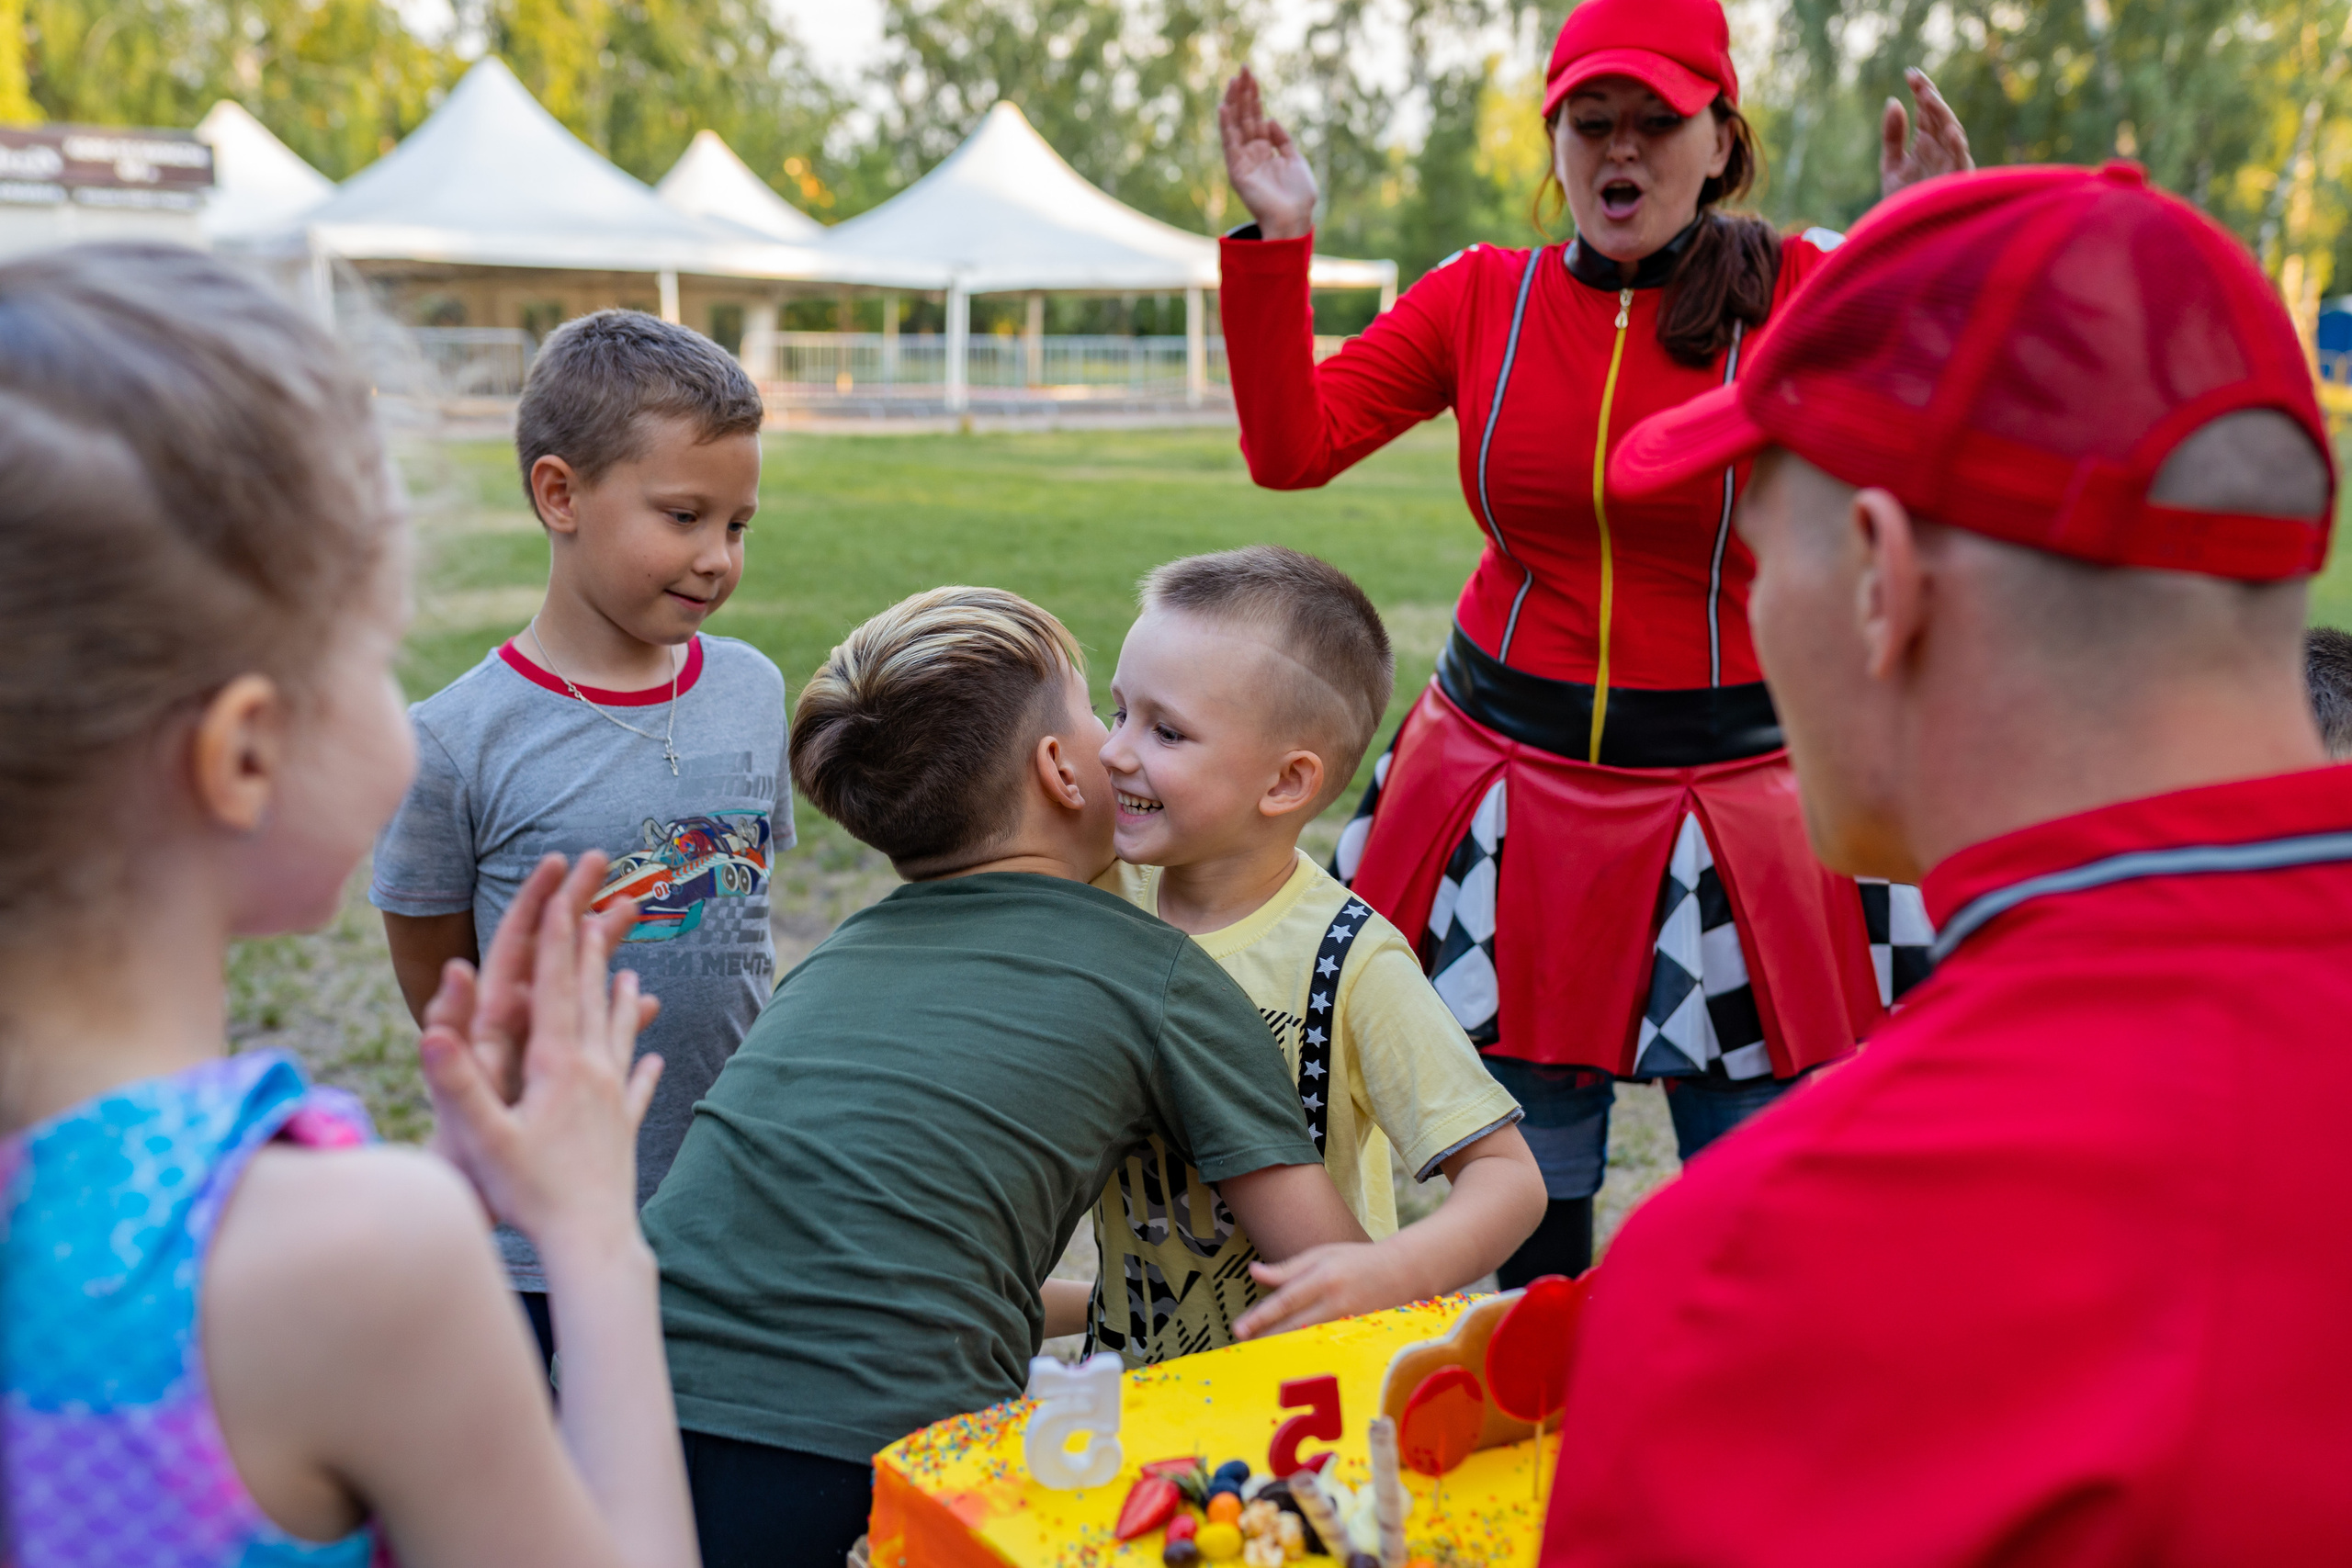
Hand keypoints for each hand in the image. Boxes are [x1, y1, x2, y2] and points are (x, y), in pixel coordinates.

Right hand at [418, 852, 663, 1255]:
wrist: (592, 1241)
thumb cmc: (532, 1195)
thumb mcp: (484, 1140)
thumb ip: (458, 1085)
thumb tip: (432, 1032)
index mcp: (557, 1066)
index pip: (553, 989)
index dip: (554, 942)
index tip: (558, 898)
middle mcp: (593, 1072)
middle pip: (592, 1000)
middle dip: (590, 953)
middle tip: (597, 909)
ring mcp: (614, 1099)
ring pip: (620, 1035)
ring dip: (622, 1000)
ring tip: (630, 972)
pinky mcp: (624, 1128)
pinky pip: (637, 1086)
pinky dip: (644, 1065)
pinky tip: (655, 1058)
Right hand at [1219, 68, 1317, 240]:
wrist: (1294, 220)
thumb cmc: (1298, 196)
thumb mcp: (1295, 160)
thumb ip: (1283, 139)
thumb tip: (1269, 119)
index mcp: (1265, 150)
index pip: (1255, 116)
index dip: (1254, 96)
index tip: (1251, 74)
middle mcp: (1251, 153)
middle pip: (1244, 116)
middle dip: (1243, 92)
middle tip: (1243, 68)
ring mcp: (1243, 161)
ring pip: (1236, 126)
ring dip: (1234, 102)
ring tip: (1233, 80)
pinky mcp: (1238, 171)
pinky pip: (1229, 145)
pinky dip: (1226, 126)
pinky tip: (1224, 107)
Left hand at [1231, 1242, 1414, 1340]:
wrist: (1403, 1272)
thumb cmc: (1357, 1260)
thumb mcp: (1321, 1254)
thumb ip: (1287, 1268)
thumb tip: (1253, 1272)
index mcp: (1324, 1277)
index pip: (1286, 1301)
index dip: (1260, 1317)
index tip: (1239, 1329)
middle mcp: (1336, 1302)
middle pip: (1294, 1327)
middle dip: (1265, 1339)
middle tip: (1241, 1349)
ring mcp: (1349, 1322)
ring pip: (1308, 1342)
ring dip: (1282, 1350)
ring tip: (1258, 1356)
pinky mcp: (1357, 1336)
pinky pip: (1325, 1347)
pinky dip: (1305, 1354)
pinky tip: (1290, 1360)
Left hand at [1881, 67, 1972, 197]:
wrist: (1906, 238)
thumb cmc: (1903, 203)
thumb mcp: (1891, 166)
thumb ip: (1892, 135)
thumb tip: (1892, 101)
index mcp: (1927, 143)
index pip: (1926, 111)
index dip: (1920, 91)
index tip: (1909, 73)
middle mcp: (1941, 150)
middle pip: (1939, 117)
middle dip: (1930, 98)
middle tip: (1918, 80)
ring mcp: (1951, 164)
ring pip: (1952, 133)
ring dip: (1942, 116)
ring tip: (1929, 97)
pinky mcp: (1957, 182)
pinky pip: (1960, 162)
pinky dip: (1957, 147)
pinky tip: (1950, 131)